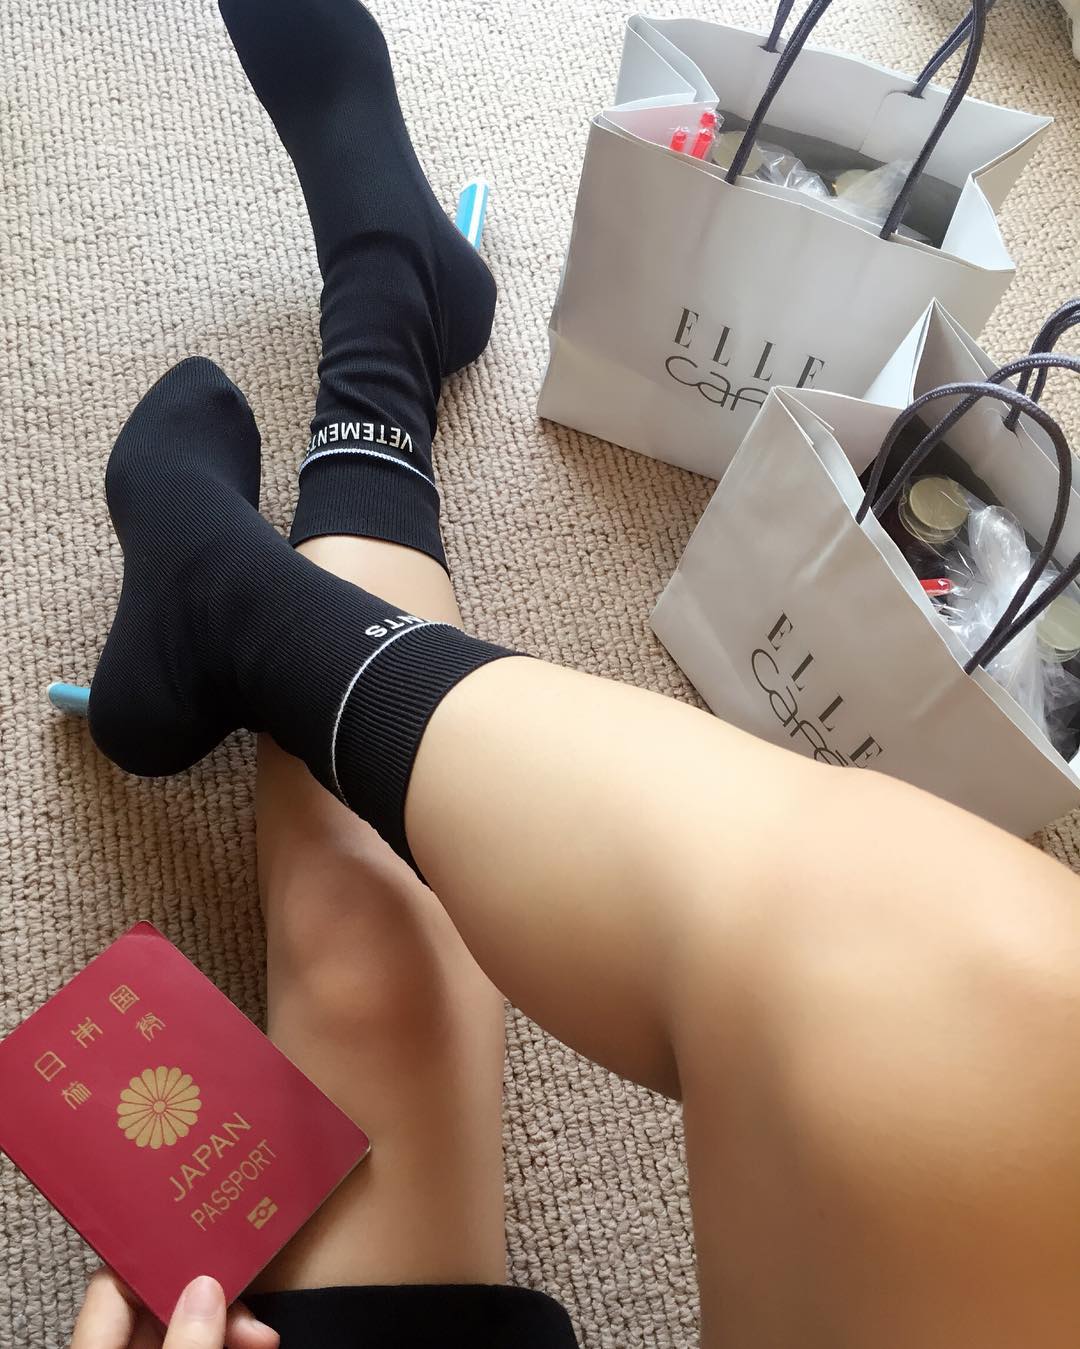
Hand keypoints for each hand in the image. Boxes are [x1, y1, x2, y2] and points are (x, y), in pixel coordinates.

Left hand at [71, 1268, 278, 1348]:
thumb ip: (186, 1344)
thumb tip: (206, 1287)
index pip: (116, 1284)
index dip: (158, 1259)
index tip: (204, 1242)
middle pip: (161, 1305)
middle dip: (211, 1297)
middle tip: (251, 1298)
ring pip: (187, 1328)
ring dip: (230, 1323)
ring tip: (264, 1336)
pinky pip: (199, 1347)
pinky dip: (227, 1342)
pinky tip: (257, 1342)